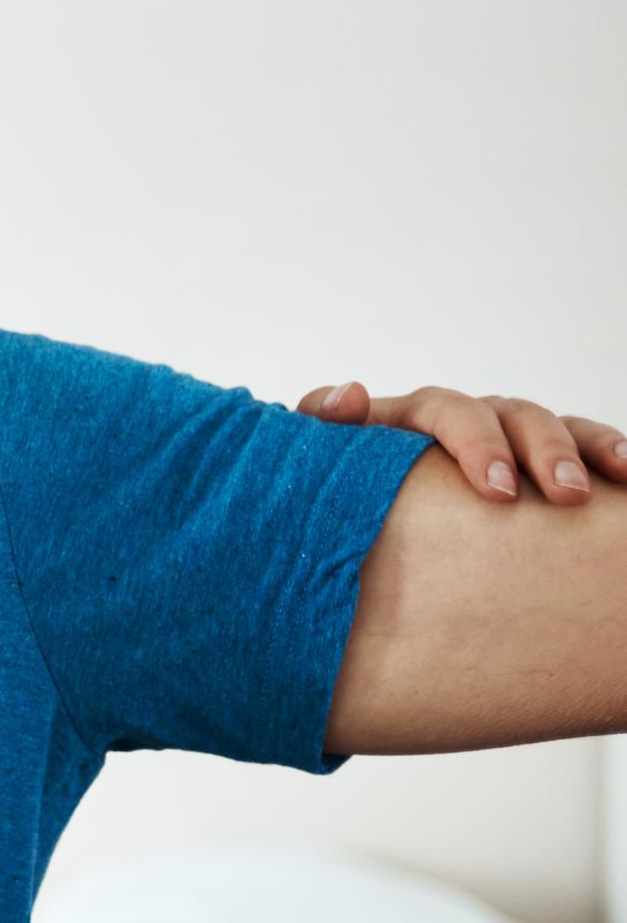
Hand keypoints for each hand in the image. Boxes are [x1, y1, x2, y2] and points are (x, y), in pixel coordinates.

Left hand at [295, 380, 626, 506]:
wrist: (367, 529)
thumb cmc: (344, 494)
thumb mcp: (327, 469)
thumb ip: (323, 431)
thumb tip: (350, 394)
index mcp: (410, 419)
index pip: (445, 411)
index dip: (474, 441)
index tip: (499, 489)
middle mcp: (465, 421)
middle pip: (508, 415)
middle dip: (538, 451)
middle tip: (562, 494)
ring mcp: (506, 437)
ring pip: (550, 425)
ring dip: (579, 451)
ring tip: (590, 493)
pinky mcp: (539, 459)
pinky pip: (584, 444)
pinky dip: (608, 453)